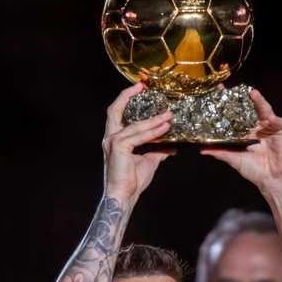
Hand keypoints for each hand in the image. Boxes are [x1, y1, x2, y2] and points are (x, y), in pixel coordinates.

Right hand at [102, 83, 174, 200]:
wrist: (125, 197)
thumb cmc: (132, 182)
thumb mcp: (149, 161)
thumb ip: (157, 150)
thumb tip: (171, 146)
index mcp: (115, 138)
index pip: (118, 113)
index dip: (127, 98)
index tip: (140, 88)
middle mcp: (110, 137)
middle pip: (115, 109)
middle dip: (128, 95)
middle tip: (143, 85)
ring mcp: (113, 142)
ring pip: (134, 124)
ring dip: (153, 119)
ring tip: (169, 115)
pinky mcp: (118, 148)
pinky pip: (138, 136)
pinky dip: (152, 131)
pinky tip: (164, 128)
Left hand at [201, 89, 281, 192]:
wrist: (273, 179)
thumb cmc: (255, 170)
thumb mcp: (234, 159)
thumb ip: (220, 152)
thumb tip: (202, 149)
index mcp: (245, 130)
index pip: (236, 113)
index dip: (227, 103)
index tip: (217, 91)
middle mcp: (257, 125)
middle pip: (249, 107)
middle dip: (242, 97)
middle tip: (234, 88)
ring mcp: (270, 125)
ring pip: (264, 110)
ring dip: (259, 102)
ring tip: (253, 94)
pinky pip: (278, 121)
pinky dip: (274, 119)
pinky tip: (269, 118)